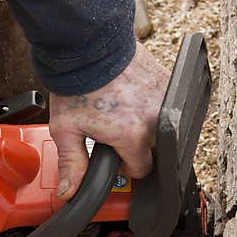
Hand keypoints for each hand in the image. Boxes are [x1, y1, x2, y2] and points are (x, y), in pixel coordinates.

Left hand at [48, 42, 169, 199]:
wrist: (87, 44)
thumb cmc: (76, 84)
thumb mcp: (66, 130)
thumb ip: (72, 164)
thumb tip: (69, 193)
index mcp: (133, 136)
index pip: (142, 169)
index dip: (127, 166)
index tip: (115, 155)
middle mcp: (155, 120)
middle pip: (155, 151)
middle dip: (137, 146)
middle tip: (115, 131)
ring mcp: (165, 99)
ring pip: (163, 129)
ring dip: (146, 126)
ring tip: (124, 113)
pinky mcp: (169, 82)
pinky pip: (167, 106)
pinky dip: (152, 106)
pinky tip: (132, 98)